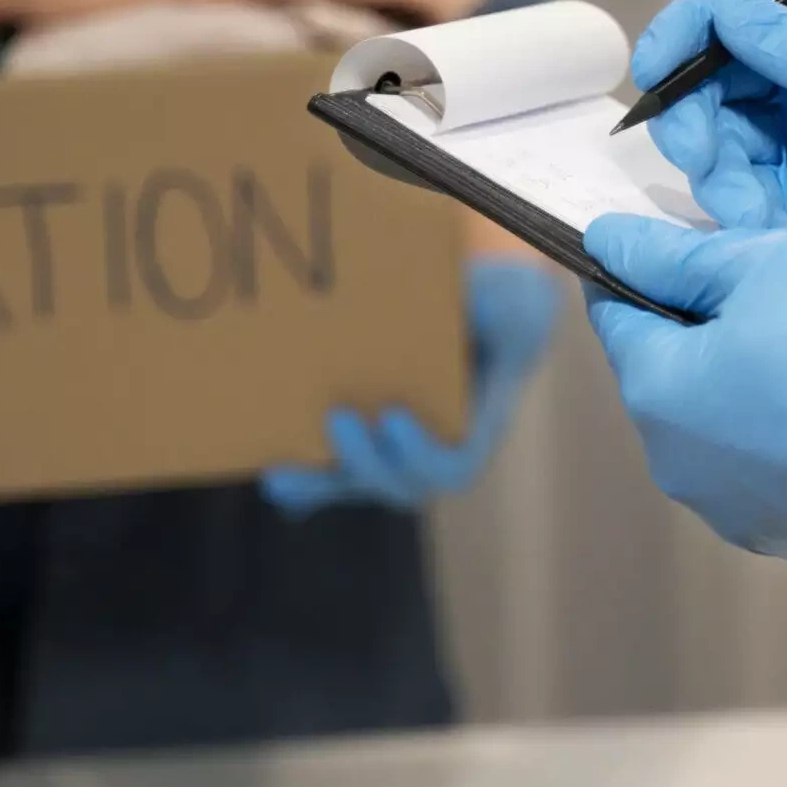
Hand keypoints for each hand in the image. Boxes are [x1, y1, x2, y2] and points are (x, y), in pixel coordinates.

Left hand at [261, 257, 561, 514]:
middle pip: (400, 483)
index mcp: (476, 427)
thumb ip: (502, 307)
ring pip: (359, 485)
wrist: (478, 311)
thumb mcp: (510, 301)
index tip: (393, 416)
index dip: (423, 454)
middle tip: (334, 417)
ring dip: (319, 483)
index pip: (454, 467)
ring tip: (279, 475)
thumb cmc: (496, 306)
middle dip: (364, 459)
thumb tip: (477, 303)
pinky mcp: (366, 442)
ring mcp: (397, 451)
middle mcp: (436, 450)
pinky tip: (276, 479)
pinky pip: (334, 477)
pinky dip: (307, 483)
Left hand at [583, 216, 786, 589]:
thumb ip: (673, 255)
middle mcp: (676, 463)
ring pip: (714, 422)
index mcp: (656, 391)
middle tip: (767, 288)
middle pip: (665, 371)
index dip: (637, 268)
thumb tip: (607, 240)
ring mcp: (729, 509)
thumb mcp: (764, 264)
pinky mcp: (785, 534)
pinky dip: (783, 432)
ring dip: (743, 383)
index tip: (668, 244)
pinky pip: (763, 467)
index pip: (612, 312)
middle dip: (700, 327)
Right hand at [635, 0, 786, 364]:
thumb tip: (732, 13)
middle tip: (703, 158)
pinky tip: (769, 238)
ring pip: (718, 142)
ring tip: (752, 213)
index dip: (691, 26)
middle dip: (694, 115)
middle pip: (714, 75)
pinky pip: (739, 201)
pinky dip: (737, 218)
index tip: (657, 68)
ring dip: (716, 176)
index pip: (746, 2)